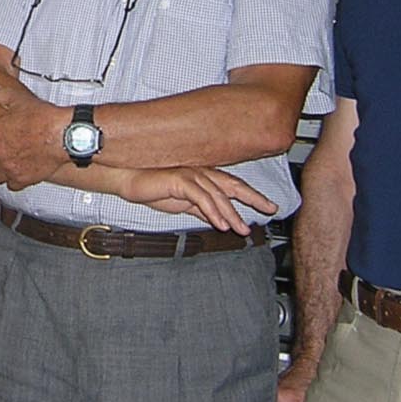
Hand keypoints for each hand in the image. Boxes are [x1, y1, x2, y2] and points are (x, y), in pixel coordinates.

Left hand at [0, 80, 67, 189]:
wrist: (63, 136)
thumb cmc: (44, 119)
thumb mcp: (20, 101)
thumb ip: (3, 95)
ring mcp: (8, 168)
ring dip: (0, 171)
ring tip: (7, 166)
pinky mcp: (22, 179)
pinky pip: (12, 185)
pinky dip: (14, 181)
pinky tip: (20, 174)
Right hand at [109, 166, 274, 233]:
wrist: (129, 181)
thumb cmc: (153, 189)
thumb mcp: (183, 204)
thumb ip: (201, 210)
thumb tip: (218, 220)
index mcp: (204, 176)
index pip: (233, 186)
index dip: (252, 195)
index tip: (269, 206)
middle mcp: (201, 172)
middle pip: (233, 185)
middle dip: (254, 197)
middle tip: (270, 208)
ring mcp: (191, 174)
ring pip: (218, 195)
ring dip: (231, 213)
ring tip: (242, 229)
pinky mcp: (180, 180)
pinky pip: (201, 198)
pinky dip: (212, 211)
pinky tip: (220, 224)